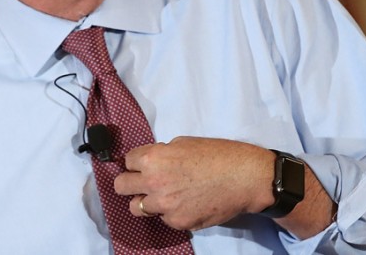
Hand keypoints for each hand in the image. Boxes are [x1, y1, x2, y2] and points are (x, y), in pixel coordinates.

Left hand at [112, 136, 275, 230]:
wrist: (244, 178)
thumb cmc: (218, 155)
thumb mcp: (184, 143)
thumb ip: (162, 153)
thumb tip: (152, 162)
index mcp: (153, 158)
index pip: (127, 161)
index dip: (136, 162)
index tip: (143, 164)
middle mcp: (154, 182)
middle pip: (121, 186)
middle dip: (130, 182)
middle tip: (142, 182)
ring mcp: (165, 206)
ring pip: (136, 207)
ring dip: (146, 201)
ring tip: (163, 195)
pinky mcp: (178, 222)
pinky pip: (162, 219)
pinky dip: (169, 212)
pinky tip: (184, 203)